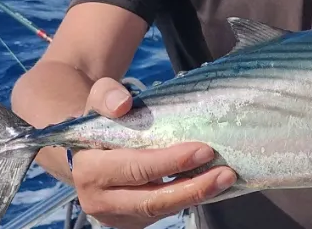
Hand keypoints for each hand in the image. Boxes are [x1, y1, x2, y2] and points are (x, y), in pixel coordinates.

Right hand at [70, 77, 236, 228]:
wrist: (87, 150)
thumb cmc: (101, 120)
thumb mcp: (98, 99)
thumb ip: (107, 96)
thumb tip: (123, 105)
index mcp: (90, 169)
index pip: (135, 169)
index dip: (171, 162)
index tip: (203, 150)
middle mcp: (100, 199)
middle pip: (151, 200)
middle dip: (191, 188)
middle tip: (224, 172)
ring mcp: (116, 215)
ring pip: (160, 210)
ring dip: (196, 196)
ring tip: (225, 179)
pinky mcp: (131, 220)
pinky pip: (163, 212)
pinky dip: (188, 198)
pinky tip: (210, 184)